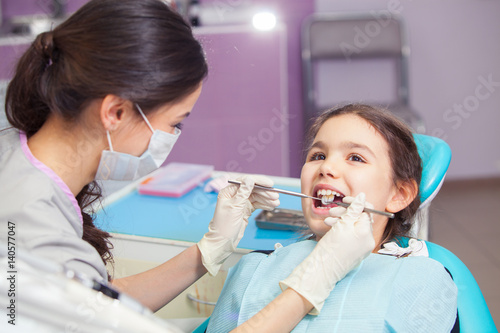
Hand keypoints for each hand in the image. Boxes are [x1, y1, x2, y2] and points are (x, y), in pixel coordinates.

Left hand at [197, 175, 279, 275]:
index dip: (259, 181)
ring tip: (276, 203)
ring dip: (267, 199)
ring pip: (256, 197)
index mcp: (228, 191)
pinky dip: (264, 205)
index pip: (246, 181)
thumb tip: (250, 179)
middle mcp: (234, 195)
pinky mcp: (245, 210)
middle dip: (265, 192)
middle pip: (253, 189)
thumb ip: (243, 193)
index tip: (270, 184)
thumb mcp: (235, 207)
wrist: (222, 241)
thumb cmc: (224, 226)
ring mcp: (240, 203)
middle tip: (276, 197)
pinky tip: (271, 207)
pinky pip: (257, 204)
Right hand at [279, 192, 374, 313]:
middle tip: (332, 211)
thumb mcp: (342, 223)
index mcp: (367, 233)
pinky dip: (343, 230)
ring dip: (342, 220)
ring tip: (328, 221)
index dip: (355, 203)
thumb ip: (354, 209)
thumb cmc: (330, 248)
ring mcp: (363, 247)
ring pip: (354, 227)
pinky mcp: (356, 251)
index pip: (366, 211)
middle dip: (346, 212)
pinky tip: (331, 228)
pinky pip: (352, 236)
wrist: (323, 269)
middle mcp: (368, 241)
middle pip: (360, 219)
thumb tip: (363, 196)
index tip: (344, 200)